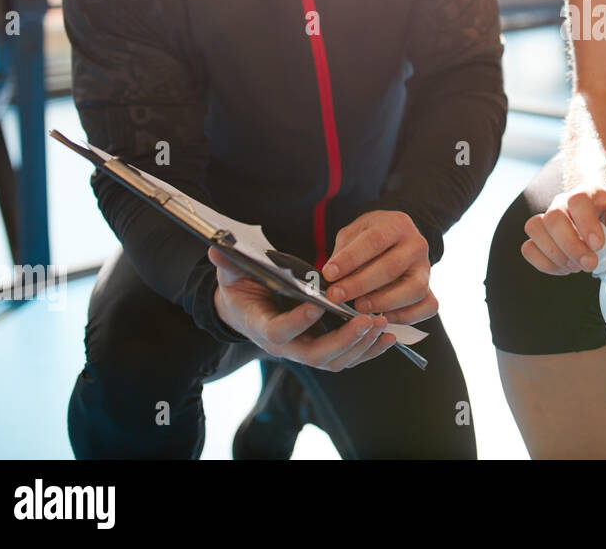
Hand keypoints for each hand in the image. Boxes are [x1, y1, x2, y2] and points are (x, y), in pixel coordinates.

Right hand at [209, 247, 396, 370]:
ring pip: (336, 360)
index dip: (297, 321)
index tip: (318, 304)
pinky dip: (369, 350)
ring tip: (383, 324)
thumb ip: (228, 263)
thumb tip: (216, 246)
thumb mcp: (232, 274)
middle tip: (367, 319)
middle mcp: (285, 346)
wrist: (245, 311)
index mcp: (262, 327)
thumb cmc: (241, 290)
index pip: (279, 331)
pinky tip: (388, 335)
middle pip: (316, 354)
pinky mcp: (321, 349)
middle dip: (343, 340)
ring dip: (362, 345)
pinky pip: (348, 357)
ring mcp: (304, 350)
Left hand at [322, 210, 437, 325]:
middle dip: (360, 284)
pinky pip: (427, 307)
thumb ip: (343, 252)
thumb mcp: (354, 233)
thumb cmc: (370, 238)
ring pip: (414, 289)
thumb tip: (330, 278)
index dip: (350, 259)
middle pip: (392, 267)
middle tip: (335, 295)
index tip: (329, 273)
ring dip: (383, 302)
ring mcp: (426, 269)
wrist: (397, 240)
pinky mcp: (430, 289)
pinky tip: (382, 317)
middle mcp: (417, 245)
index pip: (374, 241)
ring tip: (358, 307)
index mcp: (398, 224)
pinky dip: (406, 316)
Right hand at [522, 185, 605, 274]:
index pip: (578, 200)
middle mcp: (562, 203)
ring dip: (556, 254)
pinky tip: (564, 268)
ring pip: (535, 229)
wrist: (599, 217)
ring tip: (576, 266)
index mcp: (586, 193)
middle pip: (553, 217)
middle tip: (589, 264)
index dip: (586, 223)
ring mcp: (547, 219)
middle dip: (571, 246)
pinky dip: (545, 263)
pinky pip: (528, 248)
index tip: (598, 245)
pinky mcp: (538, 237)